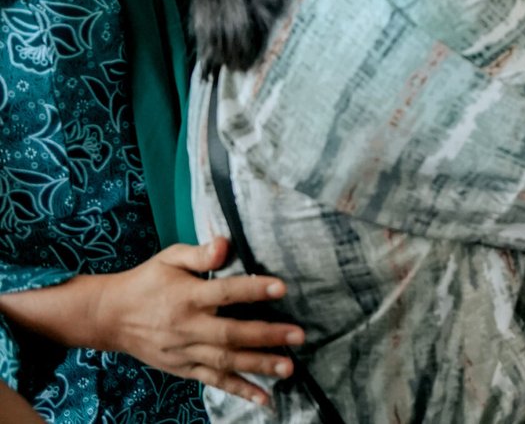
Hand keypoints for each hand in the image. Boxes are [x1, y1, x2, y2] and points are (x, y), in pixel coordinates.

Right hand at [95, 238, 304, 407]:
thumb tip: (225, 243)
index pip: (225, 293)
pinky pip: (213, 381)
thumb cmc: (147, 281)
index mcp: (187, 296)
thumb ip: (199, 253)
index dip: (253, 290)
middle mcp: (187, 327)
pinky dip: (239, 390)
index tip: (282, 288)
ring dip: (258, 366)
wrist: (109, 317)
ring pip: (225, 362)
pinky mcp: (183, 368)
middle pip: (230, 334)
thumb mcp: (169, 258)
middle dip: (266, 336)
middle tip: (298, 336)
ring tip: (289, 368)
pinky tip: (263, 398)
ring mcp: (185, 352)